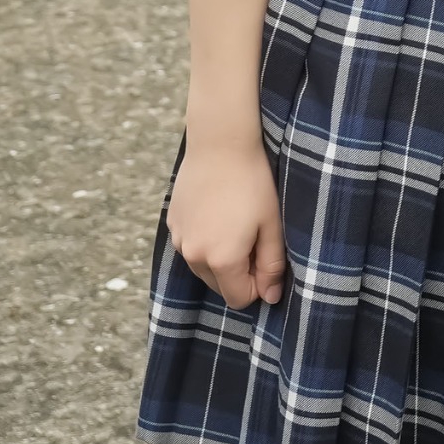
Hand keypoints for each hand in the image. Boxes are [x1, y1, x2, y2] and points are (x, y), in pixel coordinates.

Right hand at [169, 129, 288, 308]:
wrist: (220, 145)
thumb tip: (270, 297)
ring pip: (203, 268)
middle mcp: (194, 256)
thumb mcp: (272, 225)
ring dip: (221, 258)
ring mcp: (179, 240)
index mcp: (221, 260)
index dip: (258, 286)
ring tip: (238, 222)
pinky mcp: (172, 225)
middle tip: (255, 237)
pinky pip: (191, 247)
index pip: (238, 298)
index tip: (267, 259)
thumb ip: (271, 265)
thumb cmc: (253, 184)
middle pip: (220, 286)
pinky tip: (219, 212)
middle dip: (239, 273)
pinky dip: (206, 241)